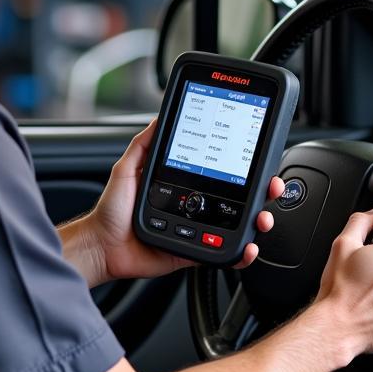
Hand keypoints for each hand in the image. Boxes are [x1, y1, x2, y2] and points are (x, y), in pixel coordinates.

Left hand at [83, 119, 284, 283]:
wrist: (102, 245)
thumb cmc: (112, 210)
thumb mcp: (127, 168)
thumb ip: (144, 144)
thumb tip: (158, 117)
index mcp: (185, 185)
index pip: (222, 173)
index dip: (243, 167)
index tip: (258, 160)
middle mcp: (196, 206)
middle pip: (239, 199)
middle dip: (262, 193)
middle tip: (270, 189)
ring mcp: (198, 230)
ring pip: (238, 226)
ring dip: (258, 221)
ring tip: (263, 218)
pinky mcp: (194, 253)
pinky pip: (222, 254)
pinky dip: (240, 253)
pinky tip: (248, 246)